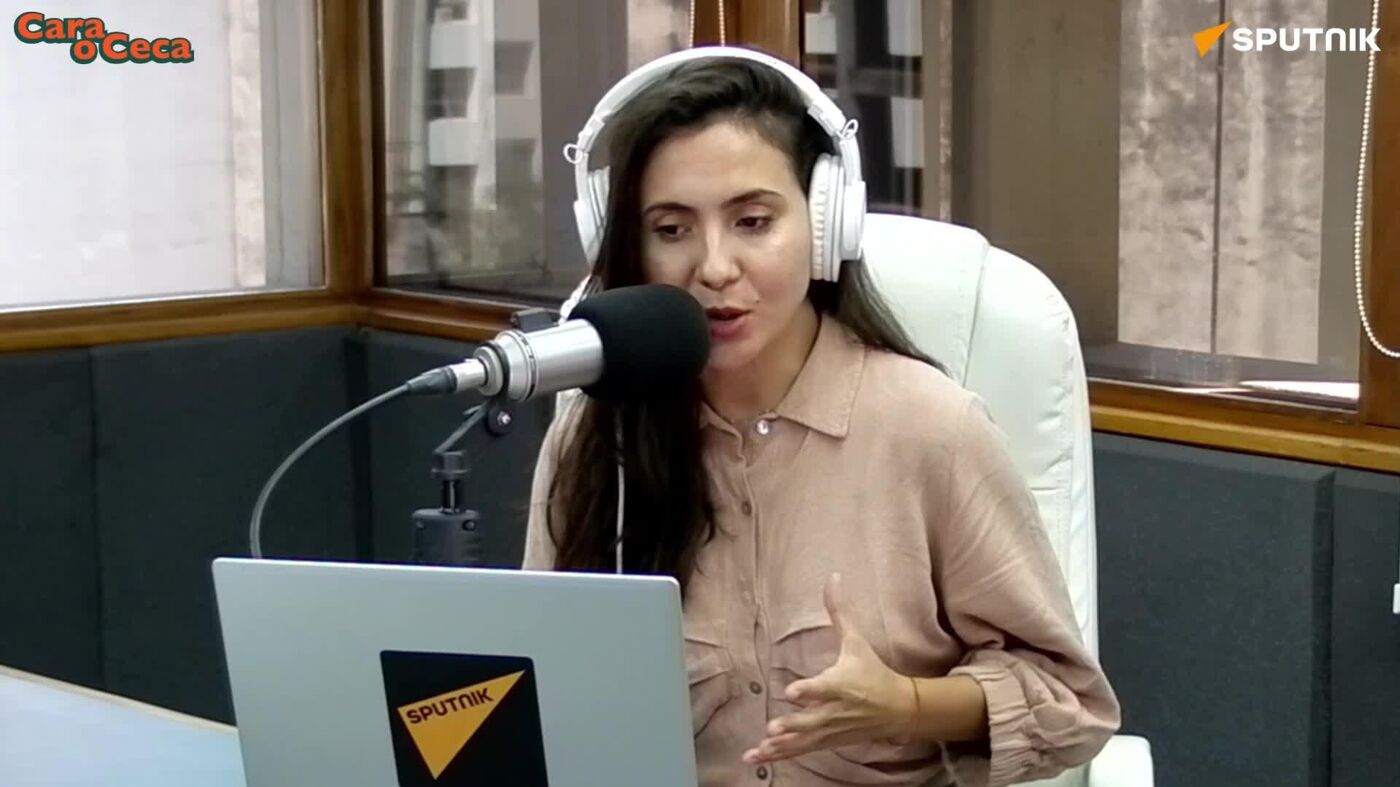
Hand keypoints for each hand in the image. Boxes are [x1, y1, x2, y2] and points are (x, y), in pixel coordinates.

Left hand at [742, 573, 916, 764]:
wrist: (898, 709)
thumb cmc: (873, 672)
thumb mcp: (857, 641)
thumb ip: (839, 612)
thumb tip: (832, 578)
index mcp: (842, 684)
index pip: (824, 688)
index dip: (809, 691)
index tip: (792, 692)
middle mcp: (835, 710)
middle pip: (812, 720)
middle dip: (793, 725)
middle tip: (772, 728)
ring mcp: (829, 730)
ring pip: (803, 741)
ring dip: (780, 746)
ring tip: (758, 749)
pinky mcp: (825, 741)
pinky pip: (800, 751)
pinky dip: (779, 756)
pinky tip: (756, 758)